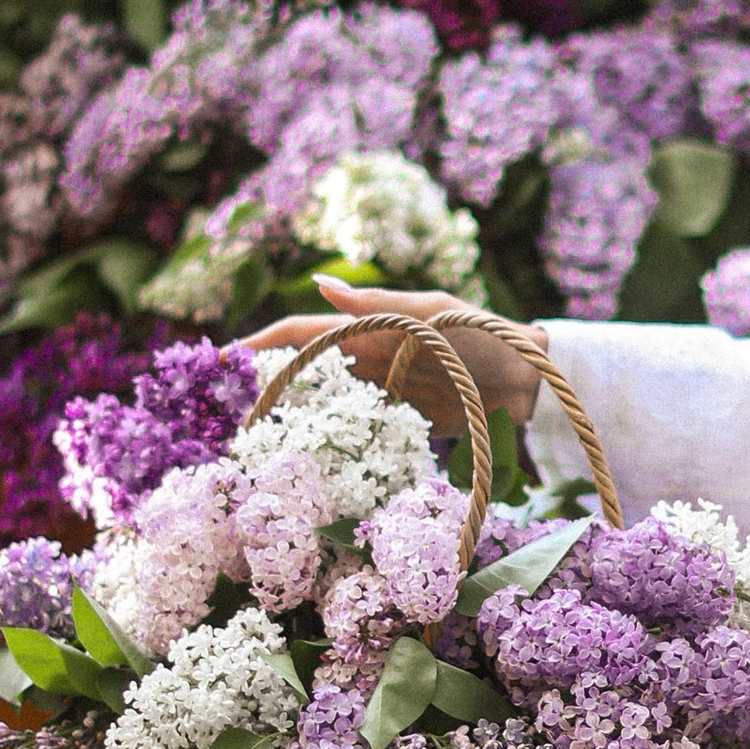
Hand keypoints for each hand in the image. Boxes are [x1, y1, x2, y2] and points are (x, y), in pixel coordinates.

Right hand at [244, 280, 547, 433]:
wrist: (529, 376)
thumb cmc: (484, 333)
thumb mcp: (432, 312)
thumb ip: (376, 304)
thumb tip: (318, 283)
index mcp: (367, 328)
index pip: (301, 333)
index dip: (261, 345)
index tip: (221, 360)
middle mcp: (366, 360)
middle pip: (304, 371)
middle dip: (263, 385)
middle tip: (220, 410)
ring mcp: (381, 393)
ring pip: (325, 405)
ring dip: (291, 420)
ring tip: (250, 444)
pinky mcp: (402, 425)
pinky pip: (358, 435)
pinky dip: (333, 446)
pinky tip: (308, 465)